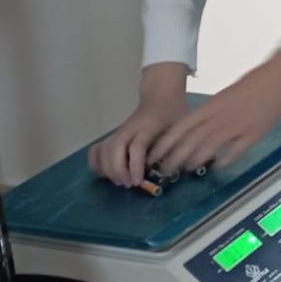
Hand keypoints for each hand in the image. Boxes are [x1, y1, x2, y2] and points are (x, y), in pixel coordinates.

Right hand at [89, 63, 191, 186]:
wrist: (161, 97)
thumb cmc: (174, 113)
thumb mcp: (183, 127)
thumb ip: (178, 147)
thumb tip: (175, 171)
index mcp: (149, 126)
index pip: (137, 146)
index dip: (135, 165)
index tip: (138, 181)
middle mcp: (130, 128)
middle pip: (114, 148)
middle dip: (118, 170)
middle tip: (129, 184)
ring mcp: (120, 132)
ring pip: (103, 149)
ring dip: (108, 169)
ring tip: (121, 181)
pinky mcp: (114, 136)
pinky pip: (97, 149)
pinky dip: (98, 163)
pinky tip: (107, 174)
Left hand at [148, 51, 280, 173]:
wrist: (277, 78)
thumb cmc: (252, 83)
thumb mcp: (224, 96)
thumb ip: (211, 112)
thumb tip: (199, 127)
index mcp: (210, 106)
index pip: (180, 128)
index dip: (165, 144)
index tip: (154, 155)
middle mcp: (219, 118)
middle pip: (191, 142)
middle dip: (175, 158)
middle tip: (165, 171)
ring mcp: (236, 128)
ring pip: (208, 149)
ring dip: (195, 161)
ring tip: (186, 170)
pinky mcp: (252, 134)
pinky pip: (234, 152)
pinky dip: (224, 161)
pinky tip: (217, 167)